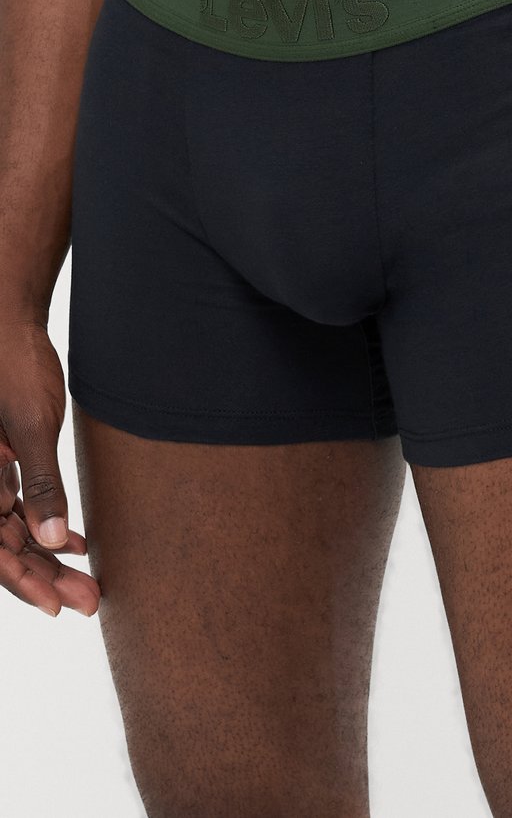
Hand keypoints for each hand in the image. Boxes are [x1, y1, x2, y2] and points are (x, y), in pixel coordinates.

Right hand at [0, 314, 100, 616]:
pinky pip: (19, 502)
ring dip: (48, 555)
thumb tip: (51, 540)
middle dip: (43, 575)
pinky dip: (46, 522)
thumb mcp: (31, 425)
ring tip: (89, 581)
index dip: (22, 581)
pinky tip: (76, 541)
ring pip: (13, 527)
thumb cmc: (13, 365)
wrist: (8, 319)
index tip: (56, 605)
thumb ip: (40, 484)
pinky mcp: (0, 458)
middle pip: (4, 544)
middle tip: (88, 600)